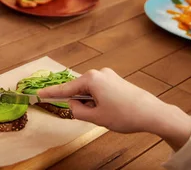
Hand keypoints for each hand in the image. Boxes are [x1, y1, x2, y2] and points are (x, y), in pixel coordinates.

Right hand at [38, 68, 190, 149]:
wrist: (152, 113)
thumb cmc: (124, 115)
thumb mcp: (96, 117)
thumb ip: (77, 110)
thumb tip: (72, 104)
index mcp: (91, 79)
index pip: (65, 89)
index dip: (51, 93)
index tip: (38, 94)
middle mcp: (98, 72)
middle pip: (78, 89)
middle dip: (80, 103)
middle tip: (94, 116)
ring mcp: (108, 75)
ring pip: (89, 91)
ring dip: (91, 103)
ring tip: (107, 114)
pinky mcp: (115, 80)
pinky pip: (99, 90)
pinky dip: (99, 100)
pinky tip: (111, 110)